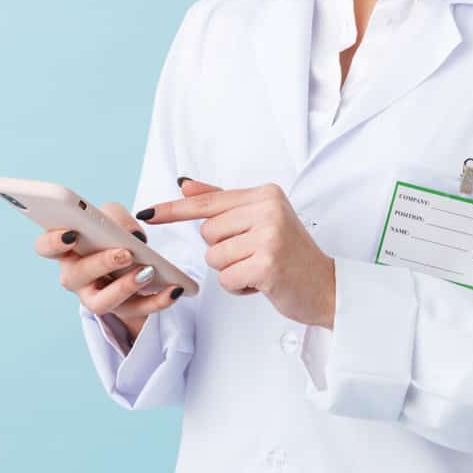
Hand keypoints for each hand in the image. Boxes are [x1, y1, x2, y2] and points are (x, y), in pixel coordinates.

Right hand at [33, 202, 184, 341]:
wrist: (131, 257)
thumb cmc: (113, 232)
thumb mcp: (113, 216)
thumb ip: (115, 217)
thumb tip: (129, 235)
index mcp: (66, 249)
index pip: (45, 246)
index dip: (52, 241)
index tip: (70, 233)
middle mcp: (75, 276)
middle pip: (75, 277)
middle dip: (100, 264)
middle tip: (124, 252)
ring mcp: (95, 296)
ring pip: (101, 303)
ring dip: (125, 287)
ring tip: (147, 271)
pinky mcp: (122, 309)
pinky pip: (138, 310)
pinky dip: (157, 301)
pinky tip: (174, 289)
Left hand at [143, 179, 335, 328]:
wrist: (324, 286)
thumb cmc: (290, 253)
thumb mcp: (260, 219)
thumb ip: (223, 202)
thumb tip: (186, 185)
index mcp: (264, 194)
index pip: (209, 201)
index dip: (174, 209)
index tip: (147, 213)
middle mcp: (268, 209)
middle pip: (207, 233)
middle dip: (223, 250)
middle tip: (254, 254)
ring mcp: (269, 235)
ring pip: (214, 257)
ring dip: (231, 270)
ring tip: (258, 268)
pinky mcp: (268, 263)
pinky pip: (226, 279)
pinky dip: (239, 287)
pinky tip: (261, 282)